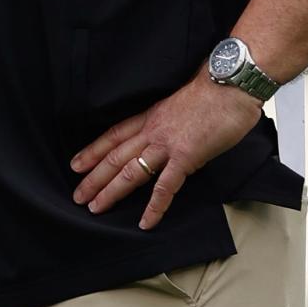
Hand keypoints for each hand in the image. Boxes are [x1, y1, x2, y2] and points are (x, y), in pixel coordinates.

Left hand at [70, 74, 262, 229]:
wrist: (231, 84)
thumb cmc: (214, 91)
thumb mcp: (182, 103)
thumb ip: (170, 119)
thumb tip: (170, 130)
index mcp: (152, 116)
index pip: (114, 135)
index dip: (93, 150)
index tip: (76, 164)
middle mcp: (153, 130)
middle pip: (116, 156)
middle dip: (94, 178)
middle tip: (77, 196)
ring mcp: (168, 144)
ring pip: (131, 171)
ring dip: (112, 191)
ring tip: (95, 208)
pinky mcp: (186, 156)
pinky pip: (166, 186)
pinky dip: (155, 206)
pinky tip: (146, 222)